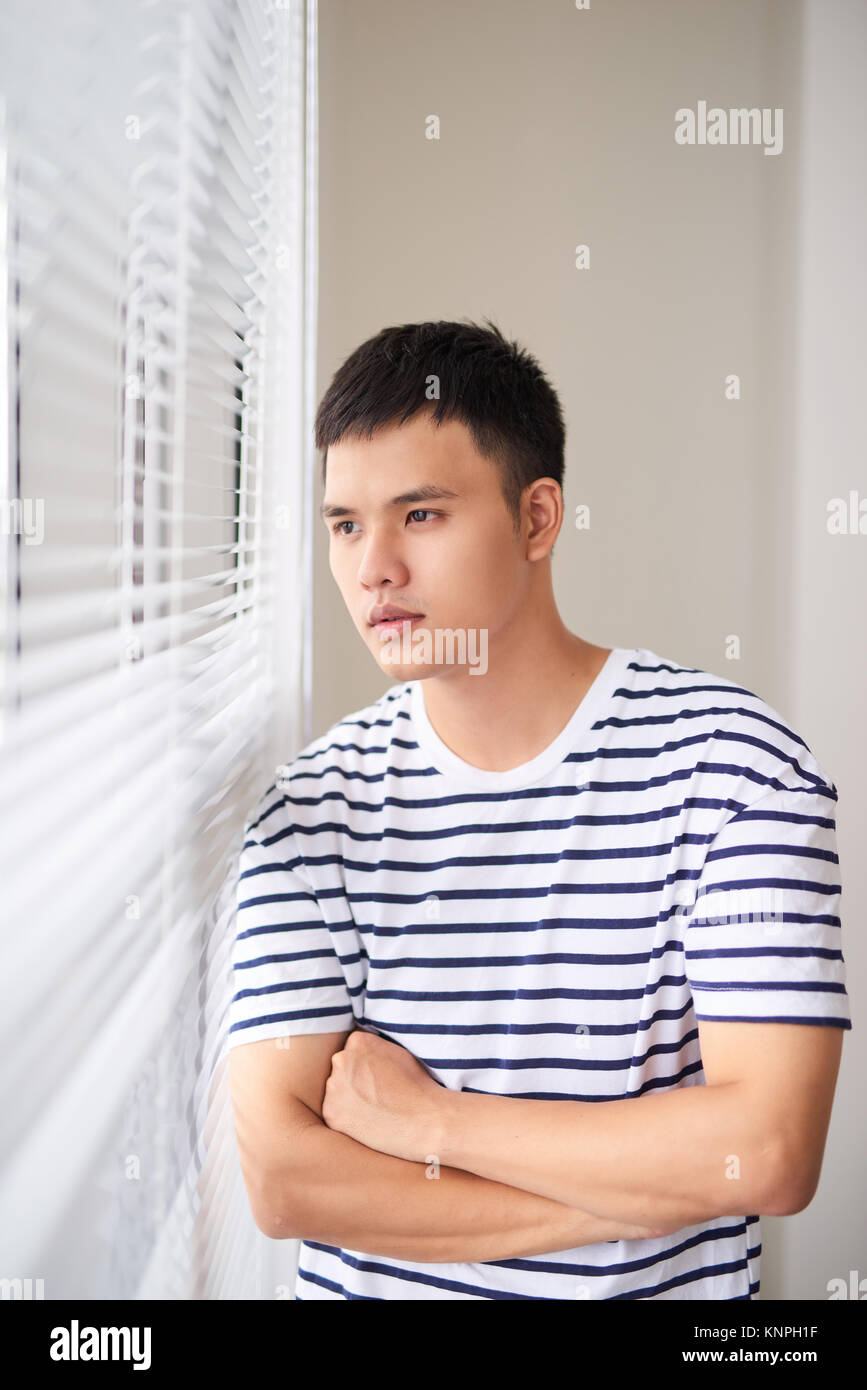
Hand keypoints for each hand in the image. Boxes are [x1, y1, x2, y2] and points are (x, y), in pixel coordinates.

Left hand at [322, 1027, 447, 1161]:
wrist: (424, 1121)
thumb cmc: (417, 1086)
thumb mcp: (397, 1052)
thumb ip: (375, 1047)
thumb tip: (364, 1049)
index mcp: (357, 1041)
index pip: (353, 1050)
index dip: (366, 1064)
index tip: (379, 1076)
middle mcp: (341, 1060)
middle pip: (342, 1068)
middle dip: (353, 1078)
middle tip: (375, 1093)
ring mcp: (334, 1088)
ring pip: (336, 1091)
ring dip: (348, 1098)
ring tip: (373, 1108)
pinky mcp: (331, 1114)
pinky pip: (334, 1114)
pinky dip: (347, 1119)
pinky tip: (367, 1121)